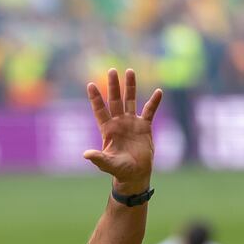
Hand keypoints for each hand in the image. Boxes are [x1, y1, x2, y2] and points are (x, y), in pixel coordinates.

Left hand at [84, 69, 161, 193]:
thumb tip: (85, 154)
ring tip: (130, 71)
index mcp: (108, 129)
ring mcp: (131, 123)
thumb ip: (98, 158)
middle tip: (111, 70)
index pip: (100, 110)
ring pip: (130, 100)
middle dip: (113, 86)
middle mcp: (119, 122)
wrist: (135, 174)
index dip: (96, 98)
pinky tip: (158, 92)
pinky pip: (150, 111)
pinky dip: (154, 102)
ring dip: (130, 87)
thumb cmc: (119, 169)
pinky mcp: (145, 126)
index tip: (90, 85)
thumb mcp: (107, 163)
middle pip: (115, 100)